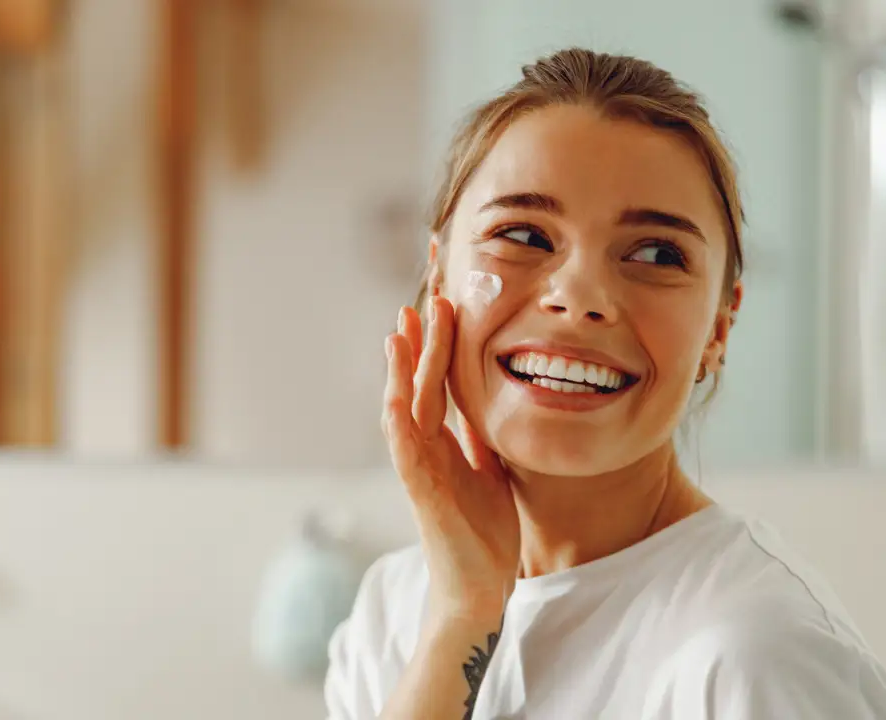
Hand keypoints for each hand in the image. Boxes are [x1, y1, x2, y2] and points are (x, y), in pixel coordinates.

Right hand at [383, 296, 520, 623]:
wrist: (480, 585)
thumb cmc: (484, 532)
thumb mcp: (491, 472)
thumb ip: (481, 441)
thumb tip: (484, 409)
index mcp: (444, 442)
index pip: (439, 384)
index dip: (439, 346)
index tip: (443, 306)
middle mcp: (426, 449)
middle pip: (419, 386)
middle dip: (420, 343)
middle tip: (423, 299)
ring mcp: (420, 469)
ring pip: (404, 410)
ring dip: (401, 373)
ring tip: (399, 333)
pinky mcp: (421, 493)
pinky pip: (405, 453)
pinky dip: (398, 423)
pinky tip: (394, 398)